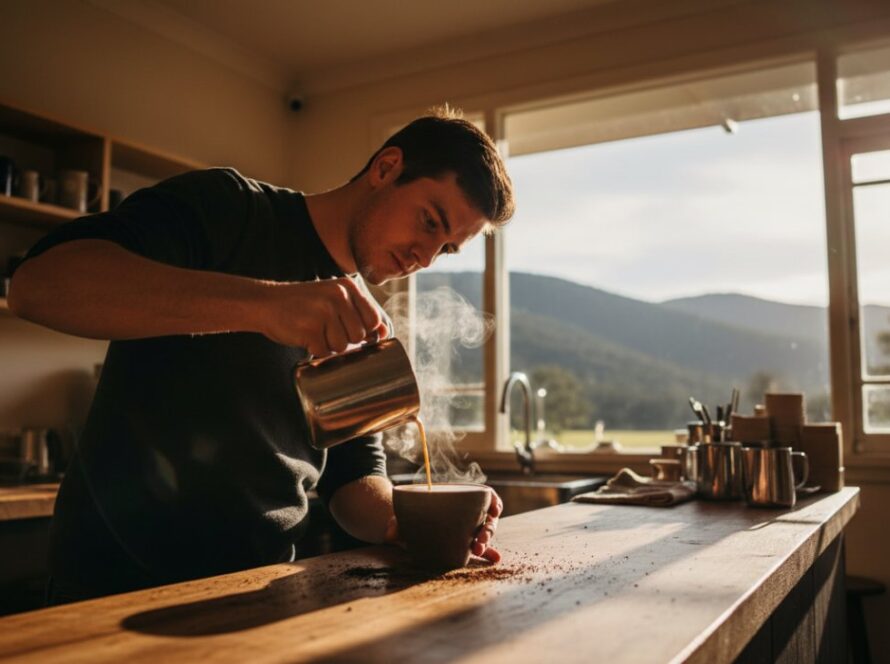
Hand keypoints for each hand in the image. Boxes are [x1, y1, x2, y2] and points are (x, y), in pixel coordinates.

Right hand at [258, 277, 388, 355]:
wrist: (264, 302)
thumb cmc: (303, 304)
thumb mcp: (332, 297)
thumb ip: (356, 310)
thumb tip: (384, 333)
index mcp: (348, 287)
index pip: (374, 319)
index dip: (367, 333)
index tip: (355, 336)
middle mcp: (338, 296)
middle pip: (359, 336)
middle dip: (345, 340)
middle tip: (326, 331)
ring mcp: (324, 312)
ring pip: (342, 346)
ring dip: (329, 346)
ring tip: (315, 332)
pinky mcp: (309, 329)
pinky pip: (323, 352)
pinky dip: (314, 351)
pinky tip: (305, 337)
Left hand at [383, 488, 502, 562]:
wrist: (406, 527)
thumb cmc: (410, 516)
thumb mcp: (403, 517)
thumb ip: (396, 523)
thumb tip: (389, 534)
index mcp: (459, 500)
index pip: (484, 496)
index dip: (493, 501)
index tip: (494, 509)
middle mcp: (468, 514)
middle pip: (486, 519)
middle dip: (487, 531)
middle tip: (479, 542)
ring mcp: (467, 530)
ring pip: (484, 534)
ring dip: (486, 543)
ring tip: (479, 551)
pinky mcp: (465, 545)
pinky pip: (480, 548)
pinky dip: (488, 553)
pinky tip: (494, 559)